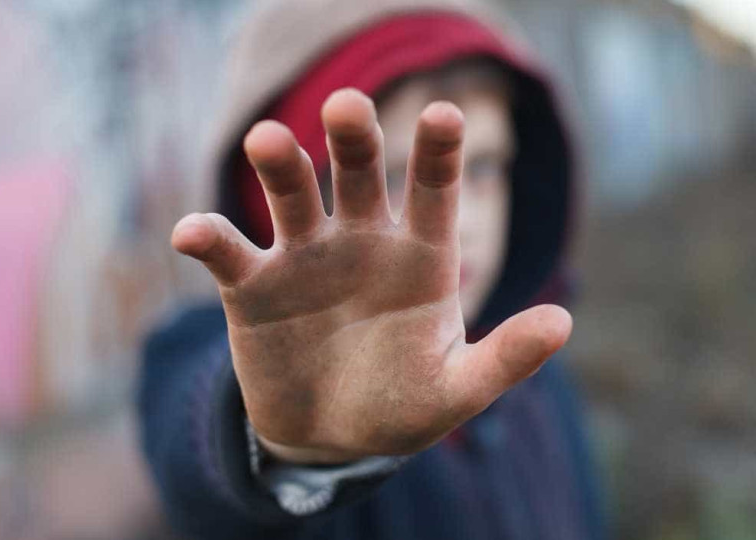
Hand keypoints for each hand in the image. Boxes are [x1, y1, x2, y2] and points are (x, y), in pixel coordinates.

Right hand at [172, 88, 571, 463]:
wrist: (331, 437)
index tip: (445, 115)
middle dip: (353, 138)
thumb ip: (503, 359)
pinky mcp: (252, 287)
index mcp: (420, 255)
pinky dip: (209, 238)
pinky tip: (191, 233)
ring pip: (292, 195)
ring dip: (279, 165)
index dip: (437, 154)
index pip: (433, 191)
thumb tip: (564, 322)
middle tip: (346, 106)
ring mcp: (305, 257)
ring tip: (267, 141)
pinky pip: (228, 252)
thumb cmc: (402, 405)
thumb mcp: (455, 390)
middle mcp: (362, 240)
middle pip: (358, 173)